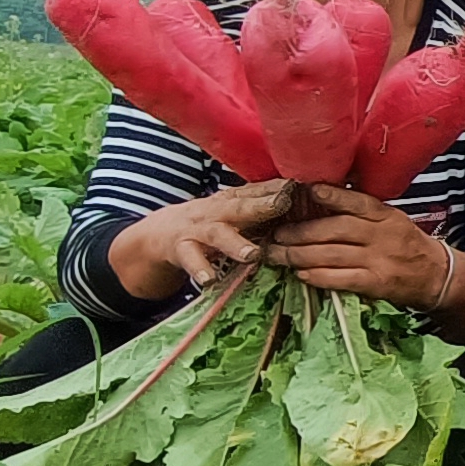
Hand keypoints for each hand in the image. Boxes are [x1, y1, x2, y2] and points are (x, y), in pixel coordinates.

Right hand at [114, 181, 293, 291]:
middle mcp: (216, 212)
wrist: (158, 234)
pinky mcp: (180, 249)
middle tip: (283, 203)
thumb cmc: (209, 224)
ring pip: (218, 235)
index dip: (277, 188)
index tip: (300, 184)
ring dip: (235, 244)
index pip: (257, 191)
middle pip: (241, 207)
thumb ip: (262, 210)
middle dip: (262, 205)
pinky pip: (191, 260)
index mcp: (231, 201)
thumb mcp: (233, 213)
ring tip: (252, 254)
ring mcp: (197, 230)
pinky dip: (200, 270)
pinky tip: (209, 281)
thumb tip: (306, 204)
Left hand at [264, 182, 456, 304]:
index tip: (309, 189)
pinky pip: (342, 279)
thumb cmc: (407, 245)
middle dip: (301, 232)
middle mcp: (383, 236)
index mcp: (387, 216)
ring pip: (333, 255)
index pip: (358, 202)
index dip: (333, 196)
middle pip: (337, 230)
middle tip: (278, 234)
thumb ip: (363, 213)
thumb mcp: (392, 220)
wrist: (437, 276)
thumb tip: (321, 198)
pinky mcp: (377, 284)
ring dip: (300, 256)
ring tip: (278, 255)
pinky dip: (319, 277)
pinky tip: (301, 274)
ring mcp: (380, 260)